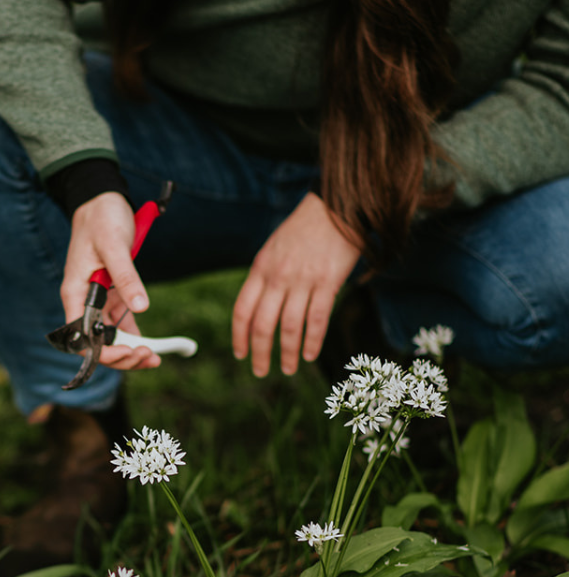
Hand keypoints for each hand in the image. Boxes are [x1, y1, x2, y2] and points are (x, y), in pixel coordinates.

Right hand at [61, 192, 160, 371]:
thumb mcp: (114, 246)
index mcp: (75, 294)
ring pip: (111, 337)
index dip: (104, 351)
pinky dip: (135, 336)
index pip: (83, 337)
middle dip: (122, 355)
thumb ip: (126, 277)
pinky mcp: (112, 295)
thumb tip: (140, 307)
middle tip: (149, 357)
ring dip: (130, 350)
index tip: (129, 351)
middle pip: (98, 343)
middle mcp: (84, 303)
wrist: (101, 200)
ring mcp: (98, 301)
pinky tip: (152, 345)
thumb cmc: (102, 219)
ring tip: (154, 357)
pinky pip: (121, 324)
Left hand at [231, 192, 362, 376]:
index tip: (240, 354)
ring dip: (288, 353)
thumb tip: (256, 312)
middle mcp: (278, 277)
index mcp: (260, 269)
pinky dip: (312, 341)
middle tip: (261, 371)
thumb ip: (264, 278)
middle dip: (260, 353)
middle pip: (263, 325)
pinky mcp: (328, 282)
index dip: (239, 336)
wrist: (337, 206)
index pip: (242, 310)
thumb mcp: (273, 250)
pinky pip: (317, 319)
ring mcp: (303, 280)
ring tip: (289, 369)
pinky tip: (309, 355)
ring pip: (290, 327)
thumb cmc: (303, 230)